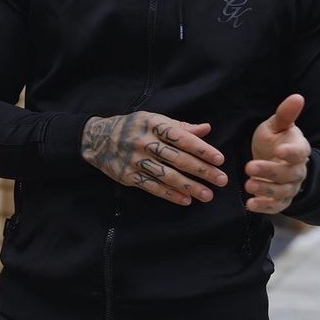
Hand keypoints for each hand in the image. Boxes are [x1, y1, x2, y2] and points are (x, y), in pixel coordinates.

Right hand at [81, 112, 226, 205]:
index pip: (181, 138)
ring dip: (189, 186)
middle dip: (201, 170)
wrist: (98, 139)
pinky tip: (185, 200)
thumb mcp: (154, 120)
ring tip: (208, 195)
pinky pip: (153, 187)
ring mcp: (135, 160)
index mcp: (153, 124)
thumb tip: (206, 129)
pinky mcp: (128, 176)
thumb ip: (181, 127)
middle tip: (221, 180)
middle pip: (177, 158)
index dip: (201, 149)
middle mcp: (144, 142)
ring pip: (167, 175)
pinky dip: (170, 194)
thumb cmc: (134, 127)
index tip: (219, 159)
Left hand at [245, 94, 309, 213]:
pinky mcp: (281, 200)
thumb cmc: (275, 140)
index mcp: (299, 149)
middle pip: (288, 174)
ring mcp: (290, 187)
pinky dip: (264, 207)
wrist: (274, 161)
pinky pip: (276, 206)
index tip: (278, 150)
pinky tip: (250, 204)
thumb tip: (297, 96)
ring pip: (281, 191)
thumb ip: (285, 114)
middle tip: (250, 167)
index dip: (290, 153)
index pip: (299, 152)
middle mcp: (298, 170)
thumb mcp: (276, 125)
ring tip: (248, 185)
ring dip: (265, 189)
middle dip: (269, 172)